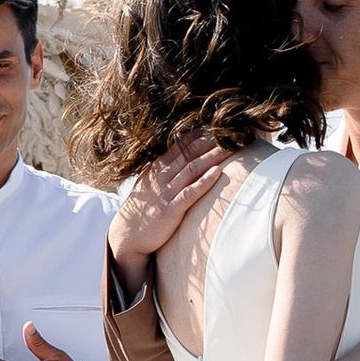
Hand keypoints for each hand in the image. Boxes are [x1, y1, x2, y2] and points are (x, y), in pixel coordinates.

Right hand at [109, 137, 223, 281]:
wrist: (127, 235)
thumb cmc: (143, 208)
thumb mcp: (151, 182)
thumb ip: (166, 168)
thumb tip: (184, 155)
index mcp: (158, 166)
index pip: (182, 143)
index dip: (202, 134)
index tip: (220, 125)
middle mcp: (162, 175)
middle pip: (191, 152)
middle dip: (212, 141)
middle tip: (232, 132)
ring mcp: (166, 192)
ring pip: (193, 168)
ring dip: (213, 156)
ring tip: (231, 146)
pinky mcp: (170, 210)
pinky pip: (189, 193)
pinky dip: (204, 182)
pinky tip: (217, 172)